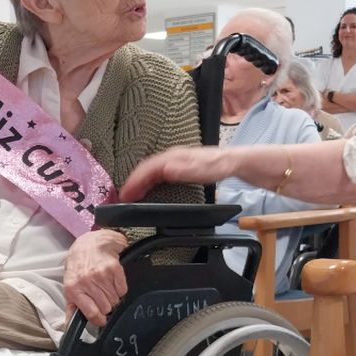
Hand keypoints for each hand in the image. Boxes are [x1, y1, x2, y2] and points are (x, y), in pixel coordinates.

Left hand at [64, 229, 128, 326]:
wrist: (90, 244)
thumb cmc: (78, 267)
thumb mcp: (69, 287)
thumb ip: (71, 308)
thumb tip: (70, 327)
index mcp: (74, 289)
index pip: (91, 312)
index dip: (99, 320)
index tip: (101, 320)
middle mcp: (87, 282)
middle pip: (106, 307)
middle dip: (105, 305)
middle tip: (101, 296)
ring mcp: (101, 275)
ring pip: (115, 300)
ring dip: (112, 296)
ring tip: (105, 286)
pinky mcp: (114, 269)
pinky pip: (123, 290)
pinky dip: (119, 288)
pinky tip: (112, 280)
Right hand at [120, 146, 243, 201]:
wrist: (233, 161)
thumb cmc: (219, 165)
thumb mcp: (204, 169)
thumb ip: (184, 170)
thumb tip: (164, 170)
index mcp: (174, 157)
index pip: (148, 168)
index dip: (135, 181)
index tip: (125, 193)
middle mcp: (171, 157)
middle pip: (145, 169)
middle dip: (132, 183)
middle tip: (122, 198)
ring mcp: (174, 161)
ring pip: (150, 172)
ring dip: (138, 183)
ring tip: (130, 196)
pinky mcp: (177, 167)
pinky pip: (157, 174)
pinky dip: (148, 183)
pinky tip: (146, 191)